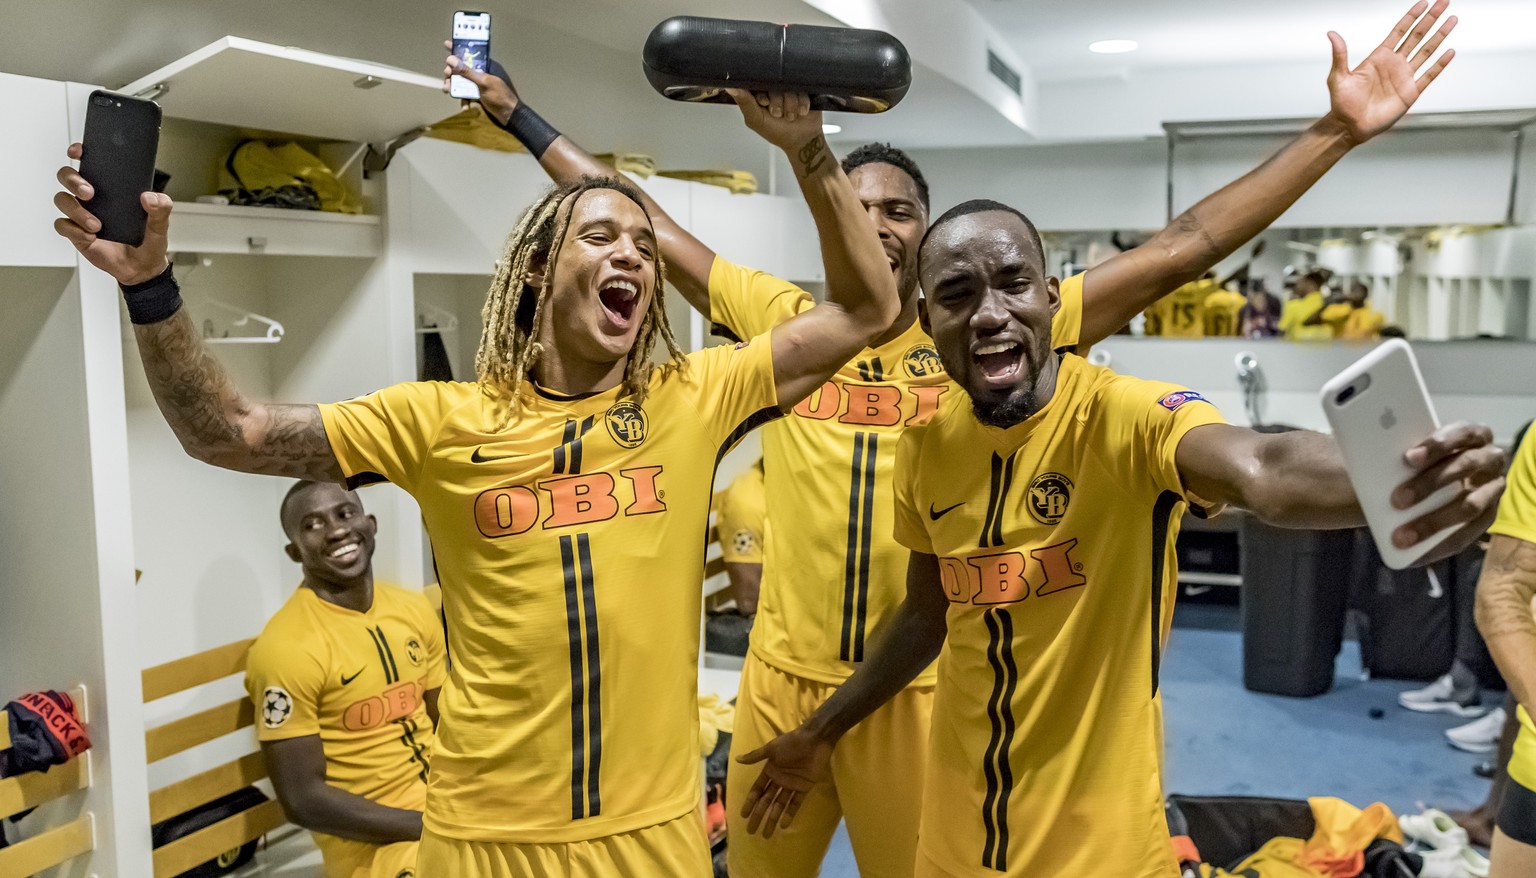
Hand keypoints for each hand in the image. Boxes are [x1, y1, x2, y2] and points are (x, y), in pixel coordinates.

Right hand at [53, 143, 169, 284]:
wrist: (142, 268)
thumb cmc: (148, 242)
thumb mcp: (161, 225)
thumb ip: (161, 208)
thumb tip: (150, 197)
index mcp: (111, 189)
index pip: (90, 163)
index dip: (79, 153)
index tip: (79, 152)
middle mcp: (93, 198)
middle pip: (67, 177)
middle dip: (73, 180)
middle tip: (90, 193)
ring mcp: (81, 214)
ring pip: (62, 200)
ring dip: (77, 210)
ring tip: (97, 225)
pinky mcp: (76, 232)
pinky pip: (62, 225)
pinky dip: (74, 230)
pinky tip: (91, 237)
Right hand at [442, 41, 518, 125]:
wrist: (510, 117)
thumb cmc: (499, 97)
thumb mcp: (483, 83)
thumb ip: (466, 72)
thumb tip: (450, 59)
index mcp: (485, 66)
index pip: (470, 54)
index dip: (458, 48)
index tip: (446, 44)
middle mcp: (481, 74)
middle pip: (462, 69)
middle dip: (451, 72)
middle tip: (446, 75)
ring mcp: (479, 86)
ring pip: (462, 83)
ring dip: (453, 87)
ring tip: (447, 90)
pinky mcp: (478, 96)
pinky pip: (466, 95)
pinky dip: (464, 100)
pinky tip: (466, 106)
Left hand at [726, 89, 824, 158]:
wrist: (801, 140)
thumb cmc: (776, 131)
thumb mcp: (756, 119)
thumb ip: (744, 102)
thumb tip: (730, 86)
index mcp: (760, 92)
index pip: (757, 81)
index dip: (762, 94)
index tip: (764, 103)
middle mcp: (774, 88)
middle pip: (775, 84)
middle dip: (777, 103)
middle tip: (778, 115)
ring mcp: (789, 88)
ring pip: (789, 87)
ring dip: (791, 106)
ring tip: (790, 117)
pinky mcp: (804, 89)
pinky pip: (803, 90)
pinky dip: (802, 104)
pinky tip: (801, 113)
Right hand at [736, 725, 833, 837]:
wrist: (814, 740)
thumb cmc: (791, 742)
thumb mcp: (771, 749)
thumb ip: (755, 756)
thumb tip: (736, 759)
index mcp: (770, 771)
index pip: (757, 791)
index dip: (750, 803)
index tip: (743, 815)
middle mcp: (779, 780)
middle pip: (766, 801)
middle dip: (759, 816)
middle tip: (751, 831)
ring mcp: (791, 785)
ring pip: (779, 805)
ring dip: (773, 819)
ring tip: (766, 834)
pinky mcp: (804, 788)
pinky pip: (795, 803)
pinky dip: (790, 813)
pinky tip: (783, 824)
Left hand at [1325, 0, 1456, 143]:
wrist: (1349, 126)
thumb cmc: (1342, 103)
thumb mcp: (1338, 77)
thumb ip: (1340, 54)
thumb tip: (1331, 33)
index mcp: (1379, 57)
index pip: (1400, 31)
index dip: (1412, 16)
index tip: (1424, 2)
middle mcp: (1394, 64)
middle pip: (1417, 35)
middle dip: (1431, 19)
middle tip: (1444, 2)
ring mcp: (1404, 77)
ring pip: (1426, 51)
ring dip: (1440, 35)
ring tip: (1452, 19)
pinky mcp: (1411, 92)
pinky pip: (1429, 75)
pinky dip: (1440, 64)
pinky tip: (1450, 51)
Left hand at [1391, 421, 1505, 561]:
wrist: (1418, 483)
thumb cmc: (1411, 460)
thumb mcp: (1401, 451)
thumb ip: (1393, 449)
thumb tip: (1366, 452)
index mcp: (1469, 435)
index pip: (1462, 433)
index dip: (1437, 445)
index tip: (1407, 458)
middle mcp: (1488, 459)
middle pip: (1466, 466)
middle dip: (1431, 483)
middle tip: (1396, 500)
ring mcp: (1491, 490)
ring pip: (1470, 505)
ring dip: (1435, 521)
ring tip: (1402, 536)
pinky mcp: (1486, 517)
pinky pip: (1467, 535)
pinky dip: (1439, 545)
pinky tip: (1414, 556)